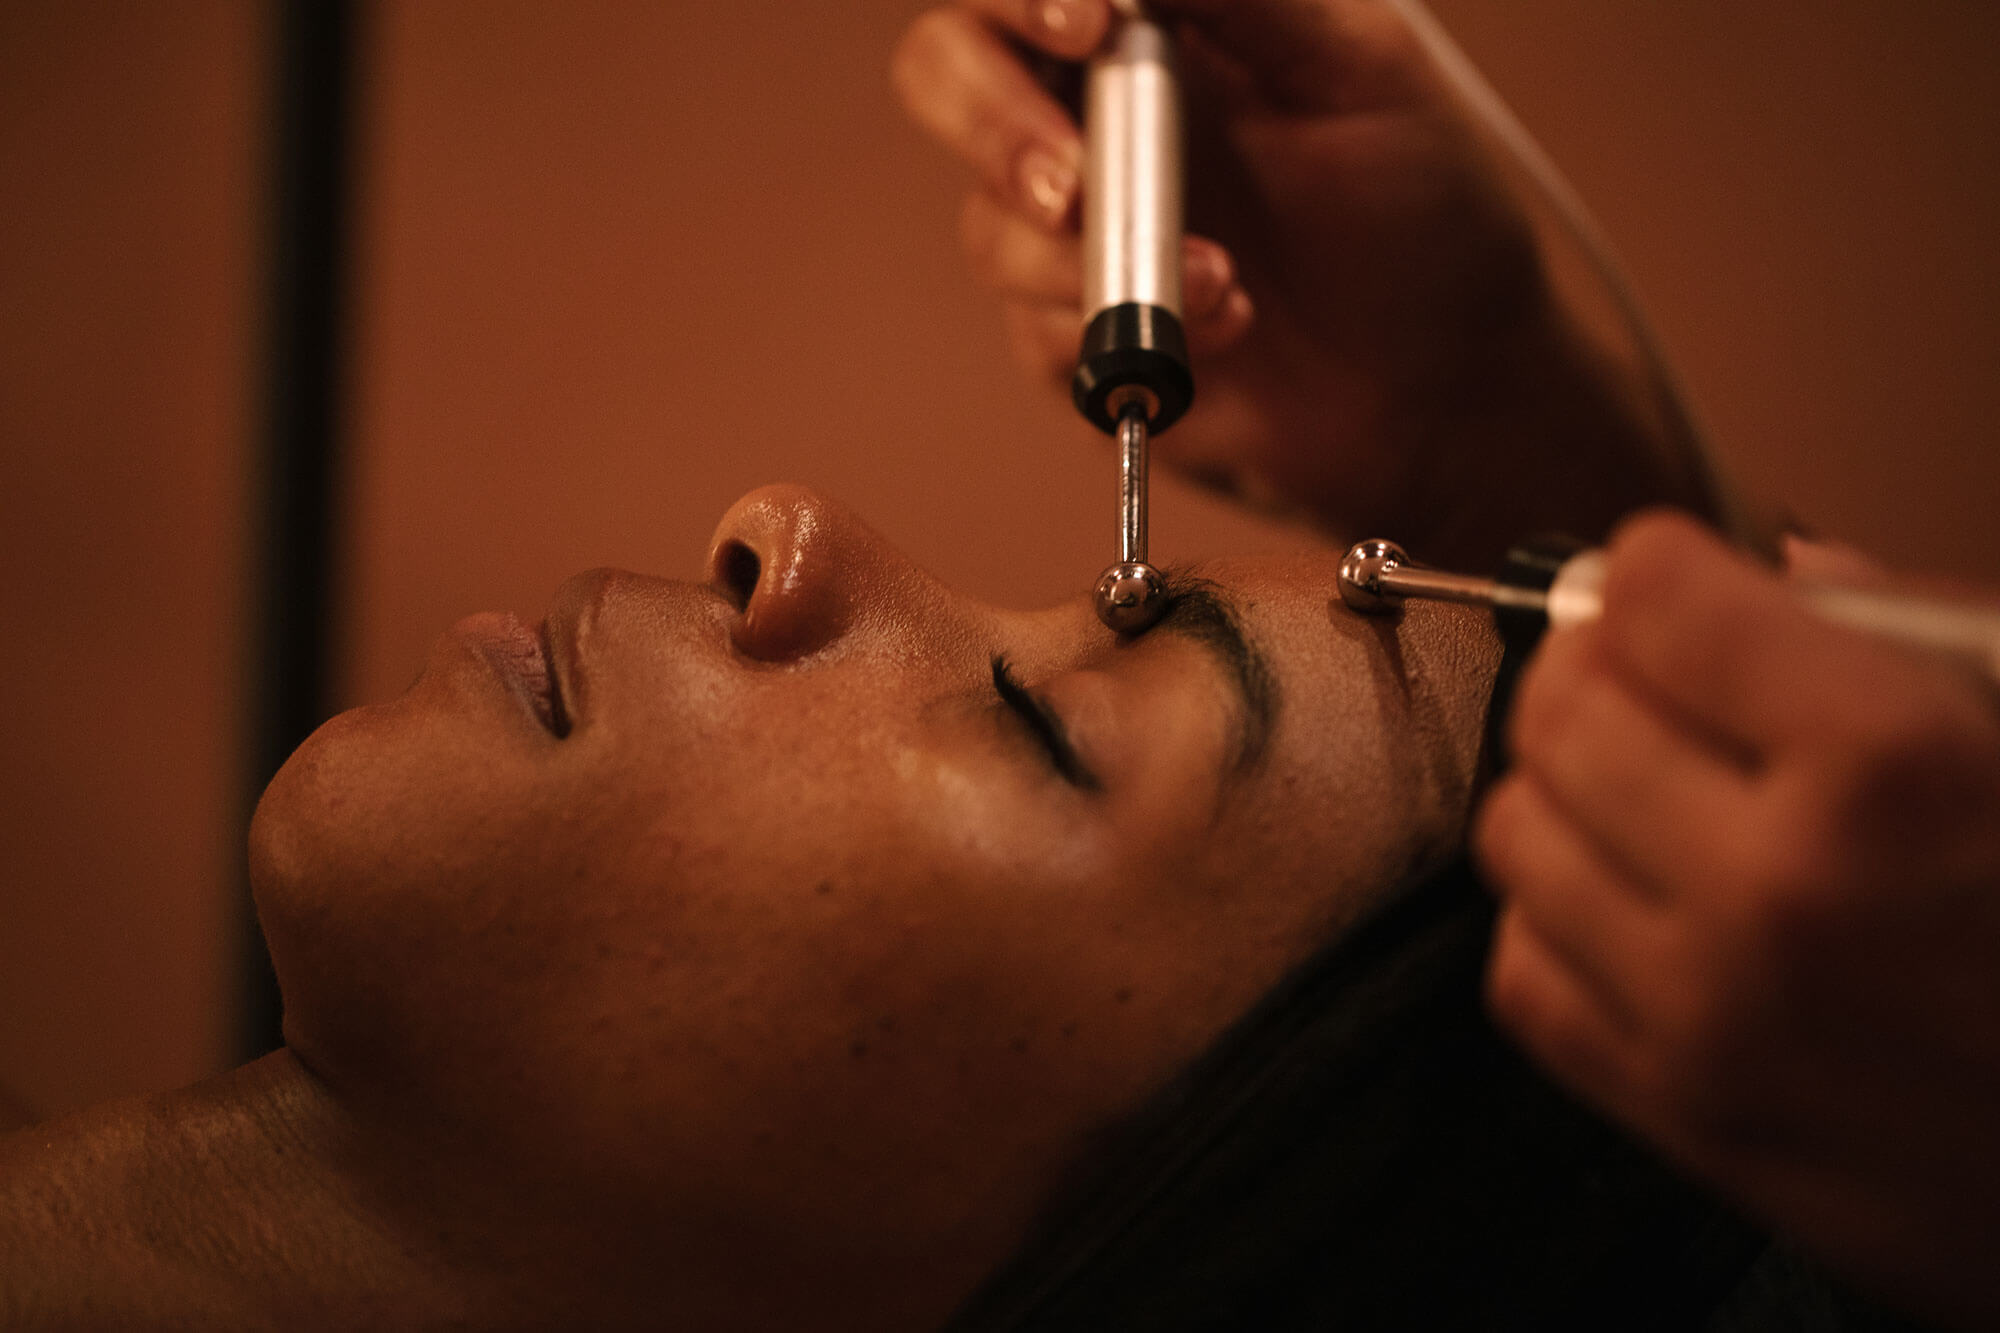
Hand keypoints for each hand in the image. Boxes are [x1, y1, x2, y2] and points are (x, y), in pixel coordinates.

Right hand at [893, 0, 1705, 554]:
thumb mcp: (1358, 66)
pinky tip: (1224, 332)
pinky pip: (1035, 331)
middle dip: (994, 127)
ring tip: (1222, 282)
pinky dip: (1126, 333)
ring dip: (1092, 262)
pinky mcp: (1078, 338)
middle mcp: (1097, 120)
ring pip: (988, 225)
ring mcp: (1081, 232)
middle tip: (1072, 188)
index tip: (1085, 25)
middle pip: (948, 78)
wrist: (1445, 387)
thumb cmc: (1427, 214)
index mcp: (1156, 31)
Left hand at [1475, 510, 1999, 1327]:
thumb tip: (1781, 569)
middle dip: (1596, 668)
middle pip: (1560, 708)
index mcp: (1893, 771)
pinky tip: (1636, 908)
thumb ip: (1920, 634)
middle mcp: (1780, 893)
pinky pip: (1525, 971)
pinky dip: (1560, 923)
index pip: (1658, 599)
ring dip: (1566, 792)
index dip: (1662, 573)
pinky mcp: (1681, 1113)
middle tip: (1649, 679)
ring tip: (1647, 795)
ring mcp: (1713, 1017)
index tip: (1677, 585)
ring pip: (1516, 832)